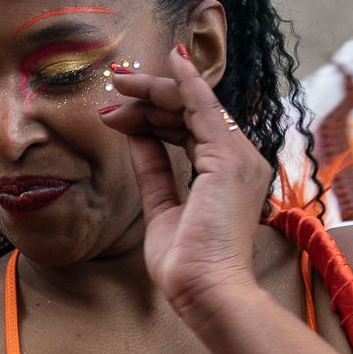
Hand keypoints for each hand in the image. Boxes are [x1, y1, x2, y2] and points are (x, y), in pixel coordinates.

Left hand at [99, 45, 271, 318]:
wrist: (205, 290)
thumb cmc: (186, 264)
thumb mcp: (162, 208)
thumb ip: (154, 170)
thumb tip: (136, 137)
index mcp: (226, 176)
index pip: (189, 130)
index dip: (155, 113)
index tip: (119, 106)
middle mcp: (239, 161)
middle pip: (190, 113)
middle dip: (149, 96)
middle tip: (112, 84)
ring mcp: (238, 157)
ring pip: (192, 106)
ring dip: (153, 91)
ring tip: (116, 84)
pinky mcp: (228, 158)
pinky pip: (203, 108)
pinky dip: (185, 83)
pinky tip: (167, 63)